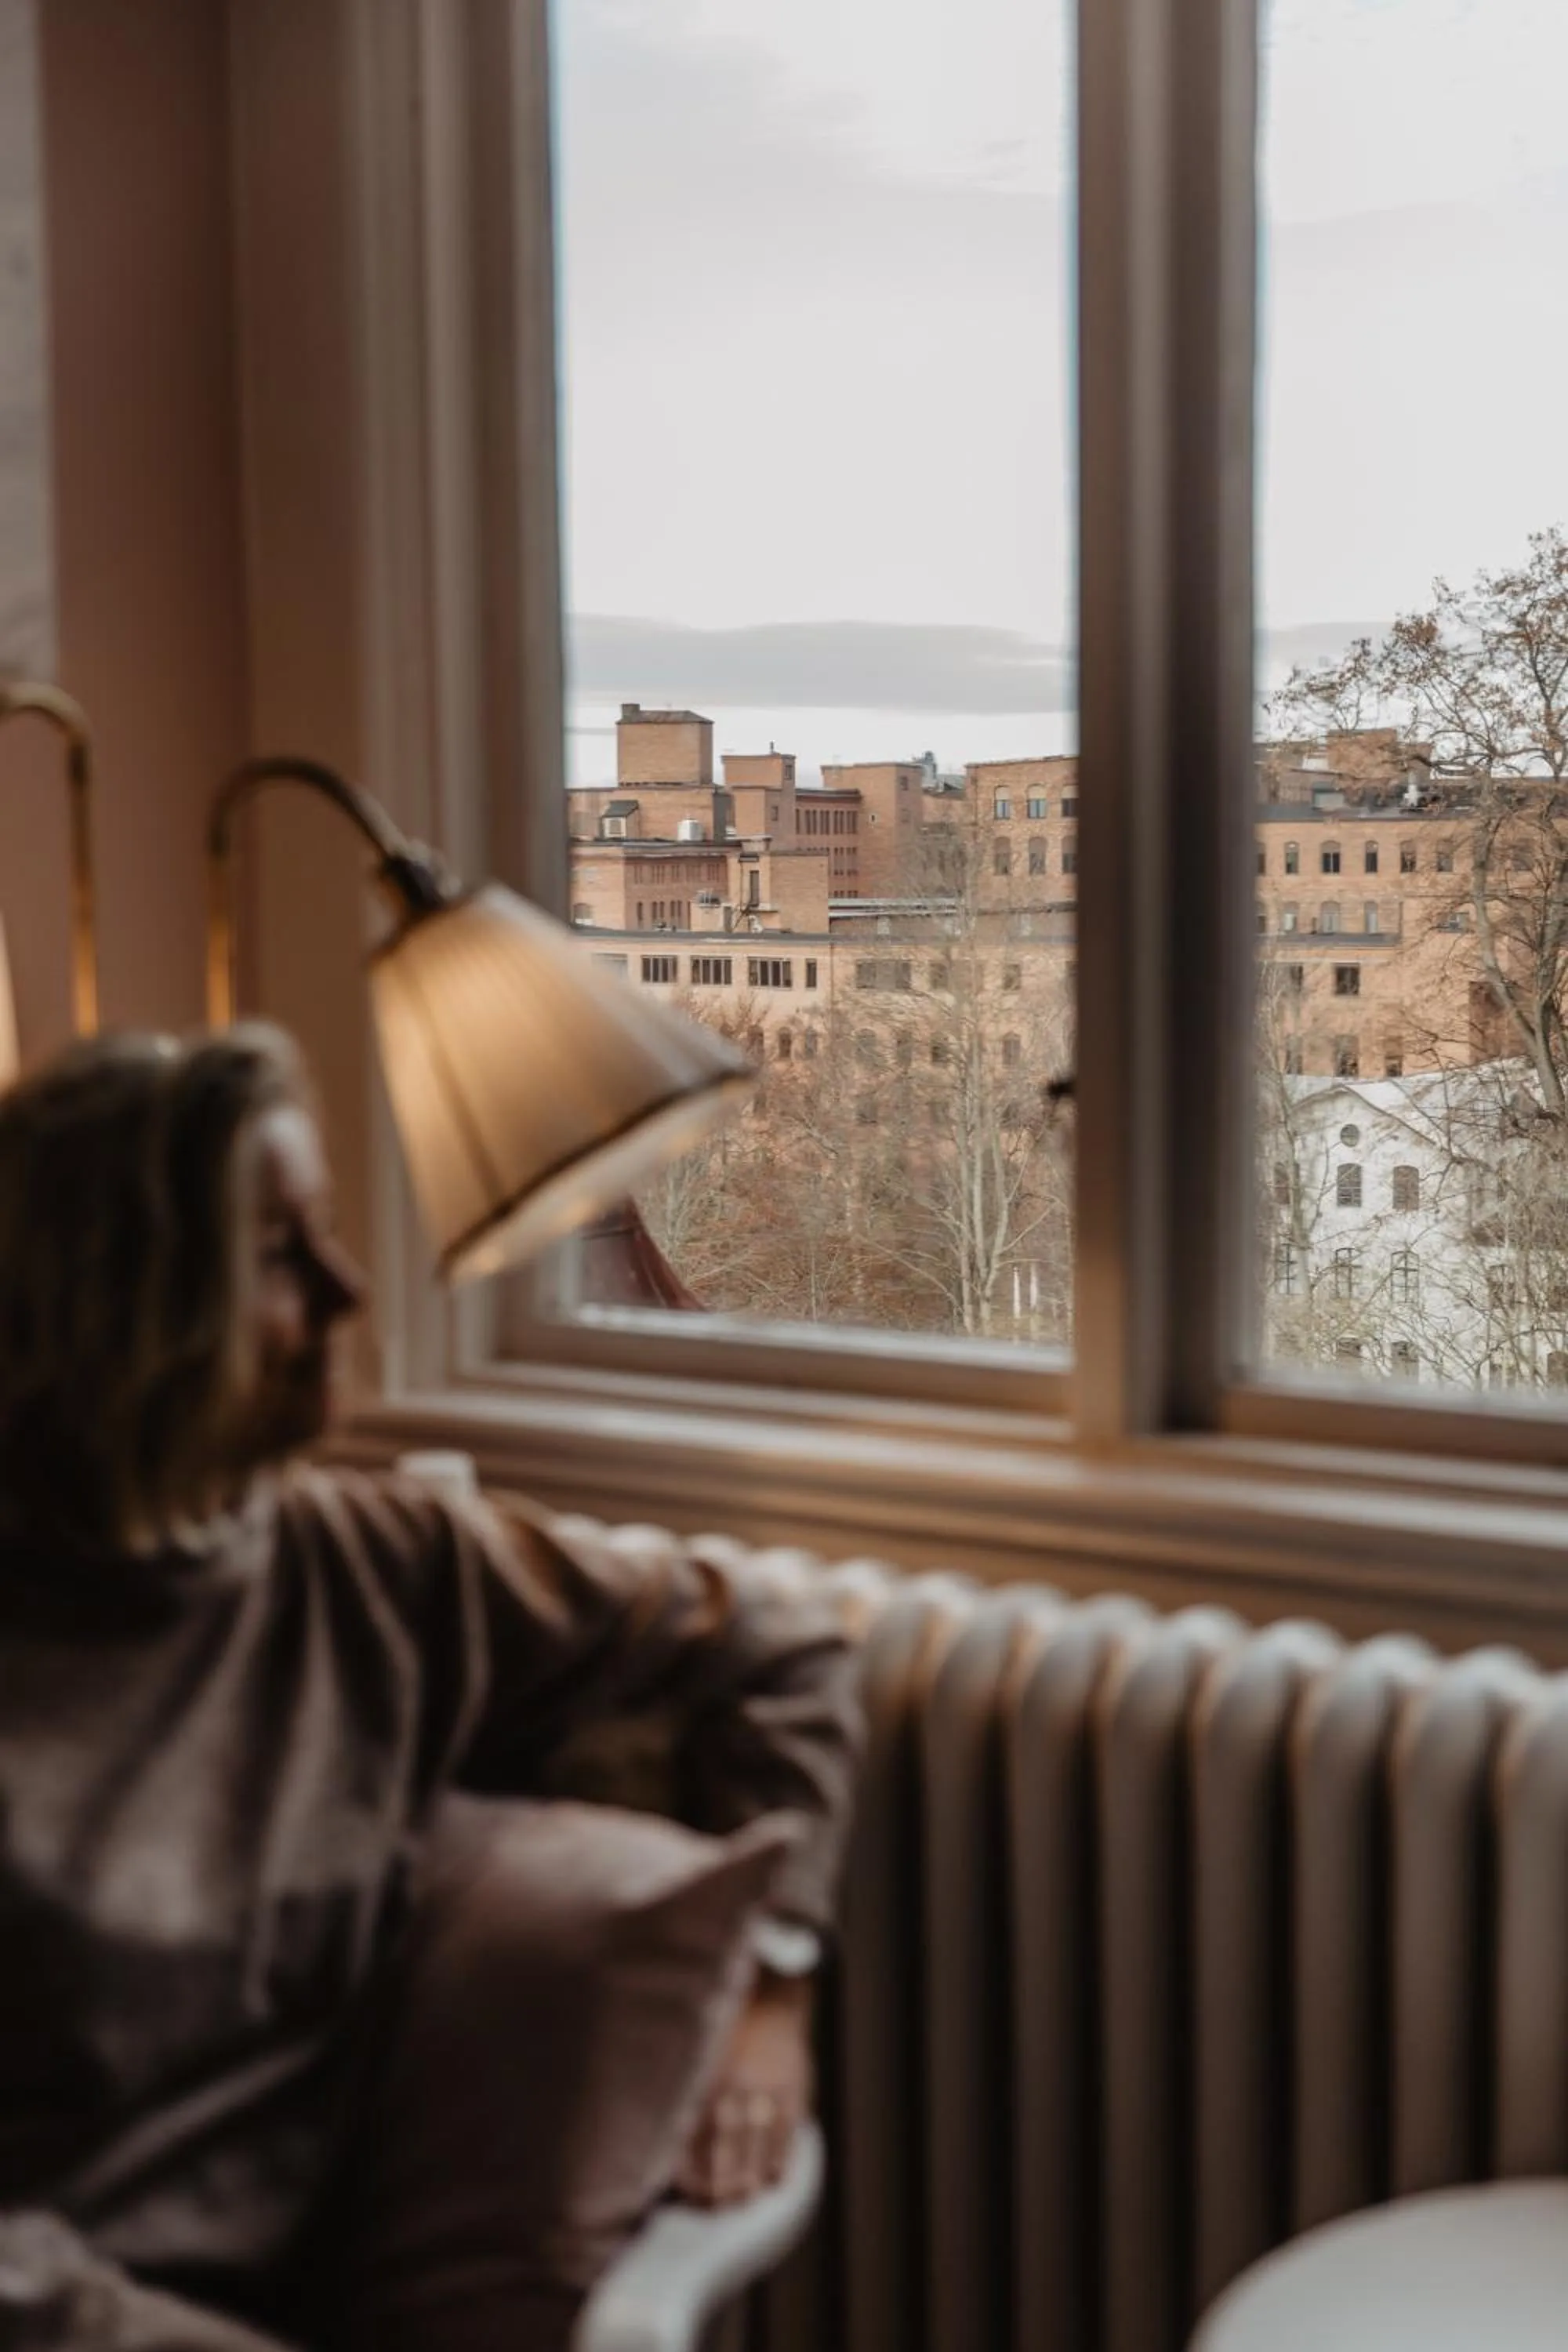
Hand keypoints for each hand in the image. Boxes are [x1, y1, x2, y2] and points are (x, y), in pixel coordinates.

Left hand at [676, 1973, 813, 2208]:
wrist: (770, 1992)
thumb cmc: (726, 2028)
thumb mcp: (700, 2057)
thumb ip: (686, 2097)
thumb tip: (664, 2144)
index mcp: (702, 2084)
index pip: (690, 2147)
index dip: (689, 2180)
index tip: (689, 2197)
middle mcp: (731, 2091)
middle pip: (721, 2159)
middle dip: (717, 2191)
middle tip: (716, 2207)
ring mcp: (764, 2093)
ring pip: (754, 2155)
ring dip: (748, 2184)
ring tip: (743, 2199)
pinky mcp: (793, 2092)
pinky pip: (785, 2140)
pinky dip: (779, 2165)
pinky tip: (773, 2180)